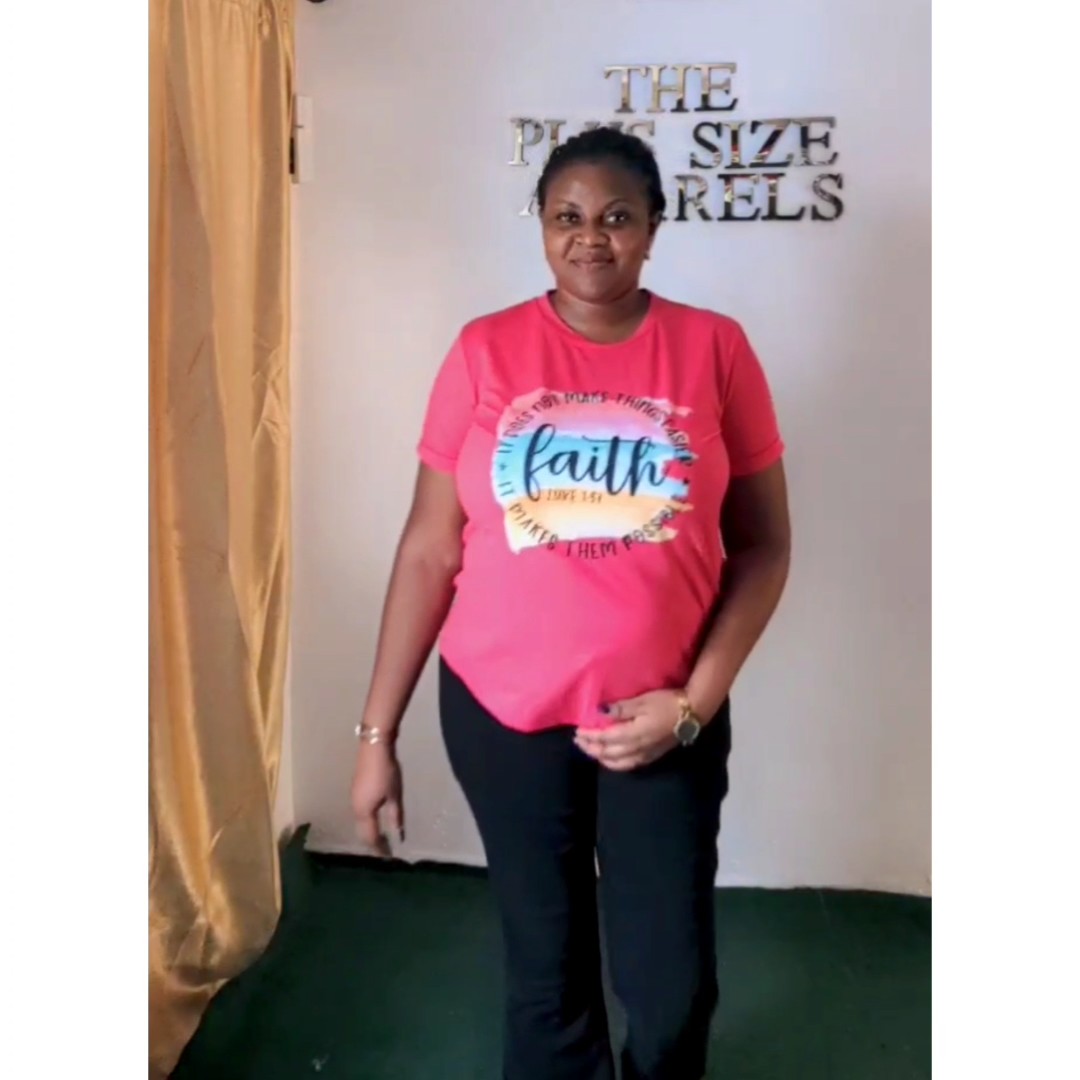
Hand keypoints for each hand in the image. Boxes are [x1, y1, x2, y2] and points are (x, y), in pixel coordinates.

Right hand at [350, 742, 403, 857]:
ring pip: (359, 823)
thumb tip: (398, 835)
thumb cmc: (386, 772)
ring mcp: (353, 799)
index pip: (371, 836)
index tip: (388, 857)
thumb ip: (395, 816)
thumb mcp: (394, 796)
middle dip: (372, 842)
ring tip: (380, 839)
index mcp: (364, 812)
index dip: (380, 848)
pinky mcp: (355, 790)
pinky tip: (374, 821)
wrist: (373, 748)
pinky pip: (359, 813)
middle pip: (362, 832)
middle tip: (384, 850)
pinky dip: (366, 822)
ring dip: (368, 832)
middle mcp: (355, 808)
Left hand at [574, 690, 682, 771]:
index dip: (590, 736)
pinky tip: (611, 759)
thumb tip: (600, 712)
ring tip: (591, 750)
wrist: (693, 712)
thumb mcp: (642, 700)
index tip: (578, 731)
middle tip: (578, 741)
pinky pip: (629, 765)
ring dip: (601, 758)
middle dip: (591, 748)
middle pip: (608, 754)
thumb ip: (621, 708)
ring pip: (618, 763)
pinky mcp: (652, 756)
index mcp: (633, 734)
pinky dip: (615, 763)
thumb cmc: (667, 702)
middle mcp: (637, 749)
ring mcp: (645, 754)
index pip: (605, 739)